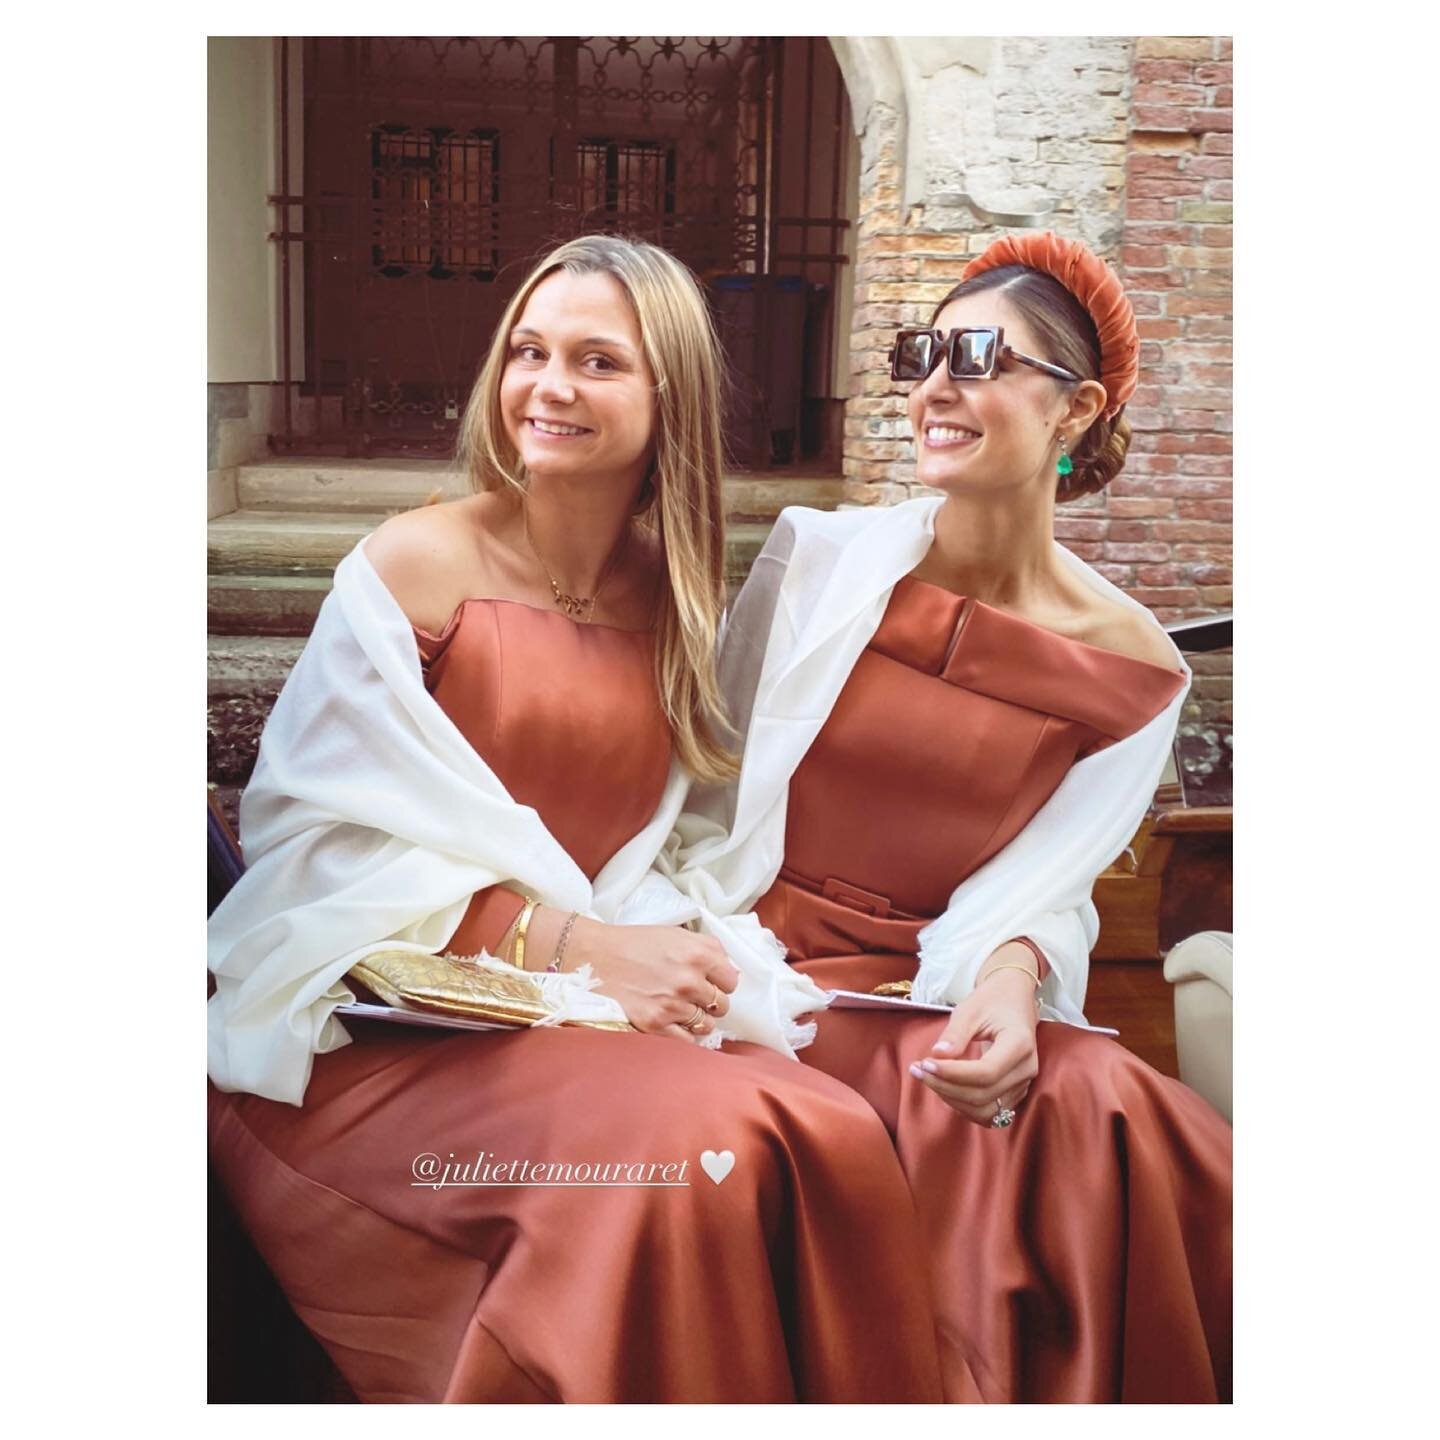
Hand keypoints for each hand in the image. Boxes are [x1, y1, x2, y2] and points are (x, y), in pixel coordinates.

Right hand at [564, 917, 739, 1041]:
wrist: (592, 957)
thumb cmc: (632, 943)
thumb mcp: (674, 934)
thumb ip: (707, 949)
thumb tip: (729, 970)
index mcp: (697, 953)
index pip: (732, 979)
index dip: (722, 981)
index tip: (711, 982)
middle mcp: (689, 980)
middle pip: (722, 1003)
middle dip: (711, 1001)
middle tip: (693, 996)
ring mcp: (673, 1005)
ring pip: (707, 1024)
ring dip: (698, 1019)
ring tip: (680, 1009)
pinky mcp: (655, 1024)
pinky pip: (687, 1041)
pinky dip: (683, 1035)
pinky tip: (672, 1023)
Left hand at [907, 969, 1039, 1125]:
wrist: (1013, 1001)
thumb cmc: (991, 1001)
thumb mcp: (970, 1009)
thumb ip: (955, 1033)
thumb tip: (937, 1055)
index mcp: (1019, 1043)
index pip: (986, 1072)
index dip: (952, 1073)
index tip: (925, 1063)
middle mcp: (1026, 1068)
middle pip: (984, 1095)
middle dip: (945, 1087)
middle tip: (918, 1070)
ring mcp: (1023, 1084)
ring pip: (986, 1110)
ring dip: (952, 1100)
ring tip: (927, 1079)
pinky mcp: (1015, 1093)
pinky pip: (989, 1112)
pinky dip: (964, 1105)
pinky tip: (944, 1088)